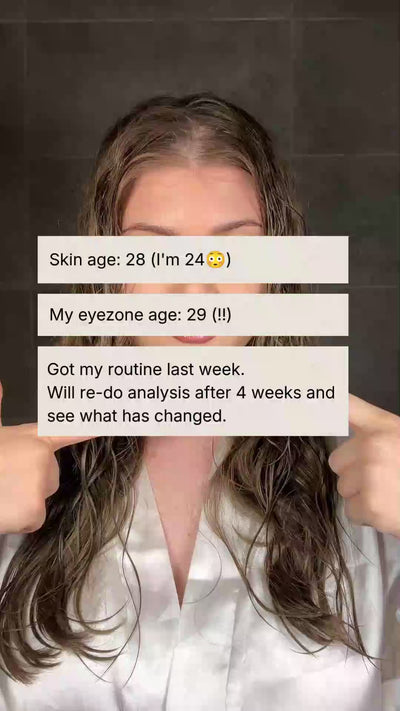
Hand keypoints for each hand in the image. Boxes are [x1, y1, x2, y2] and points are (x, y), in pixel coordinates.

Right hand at [0, 379, 97, 534]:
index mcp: (31, 438)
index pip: (66, 431)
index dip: (87, 427)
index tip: (108, 422)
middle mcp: (41, 458)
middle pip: (49, 476)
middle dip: (30, 482)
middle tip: (4, 479)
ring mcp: (40, 484)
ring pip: (40, 499)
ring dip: (23, 502)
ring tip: (0, 494)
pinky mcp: (34, 510)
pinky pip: (33, 519)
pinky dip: (18, 521)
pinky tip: (2, 510)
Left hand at [328, 393, 399, 537]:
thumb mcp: (398, 437)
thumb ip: (375, 431)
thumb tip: (343, 419)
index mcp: (384, 427)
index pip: (346, 407)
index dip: (325, 402)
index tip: (304, 393)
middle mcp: (372, 446)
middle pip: (336, 461)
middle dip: (354, 473)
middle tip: (382, 478)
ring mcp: (369, 475)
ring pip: (343, 488)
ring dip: (361, 496)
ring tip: (388, 495)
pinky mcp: (369, 504)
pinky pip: (351, 511)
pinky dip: (367, 516)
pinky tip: (389, 510)